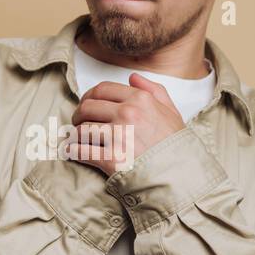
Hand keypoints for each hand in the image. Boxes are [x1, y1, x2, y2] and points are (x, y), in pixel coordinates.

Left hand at [65, 72, 184, 177]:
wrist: (181, 176)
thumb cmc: (176, 145)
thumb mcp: (172, 111)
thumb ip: (154, 90)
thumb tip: (133, 78)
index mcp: (140, 99)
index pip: (102, 89)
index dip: (89, 96)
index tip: (86, 104)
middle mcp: (127, 114)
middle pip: (87, 107)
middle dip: (78, 114)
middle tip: (78, 122)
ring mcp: (118, 136)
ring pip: (82, 129)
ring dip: (75, 135)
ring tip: (77, 139)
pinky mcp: (111, 159)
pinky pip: (81, 151)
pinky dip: (73, 152)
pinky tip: (74, 153)